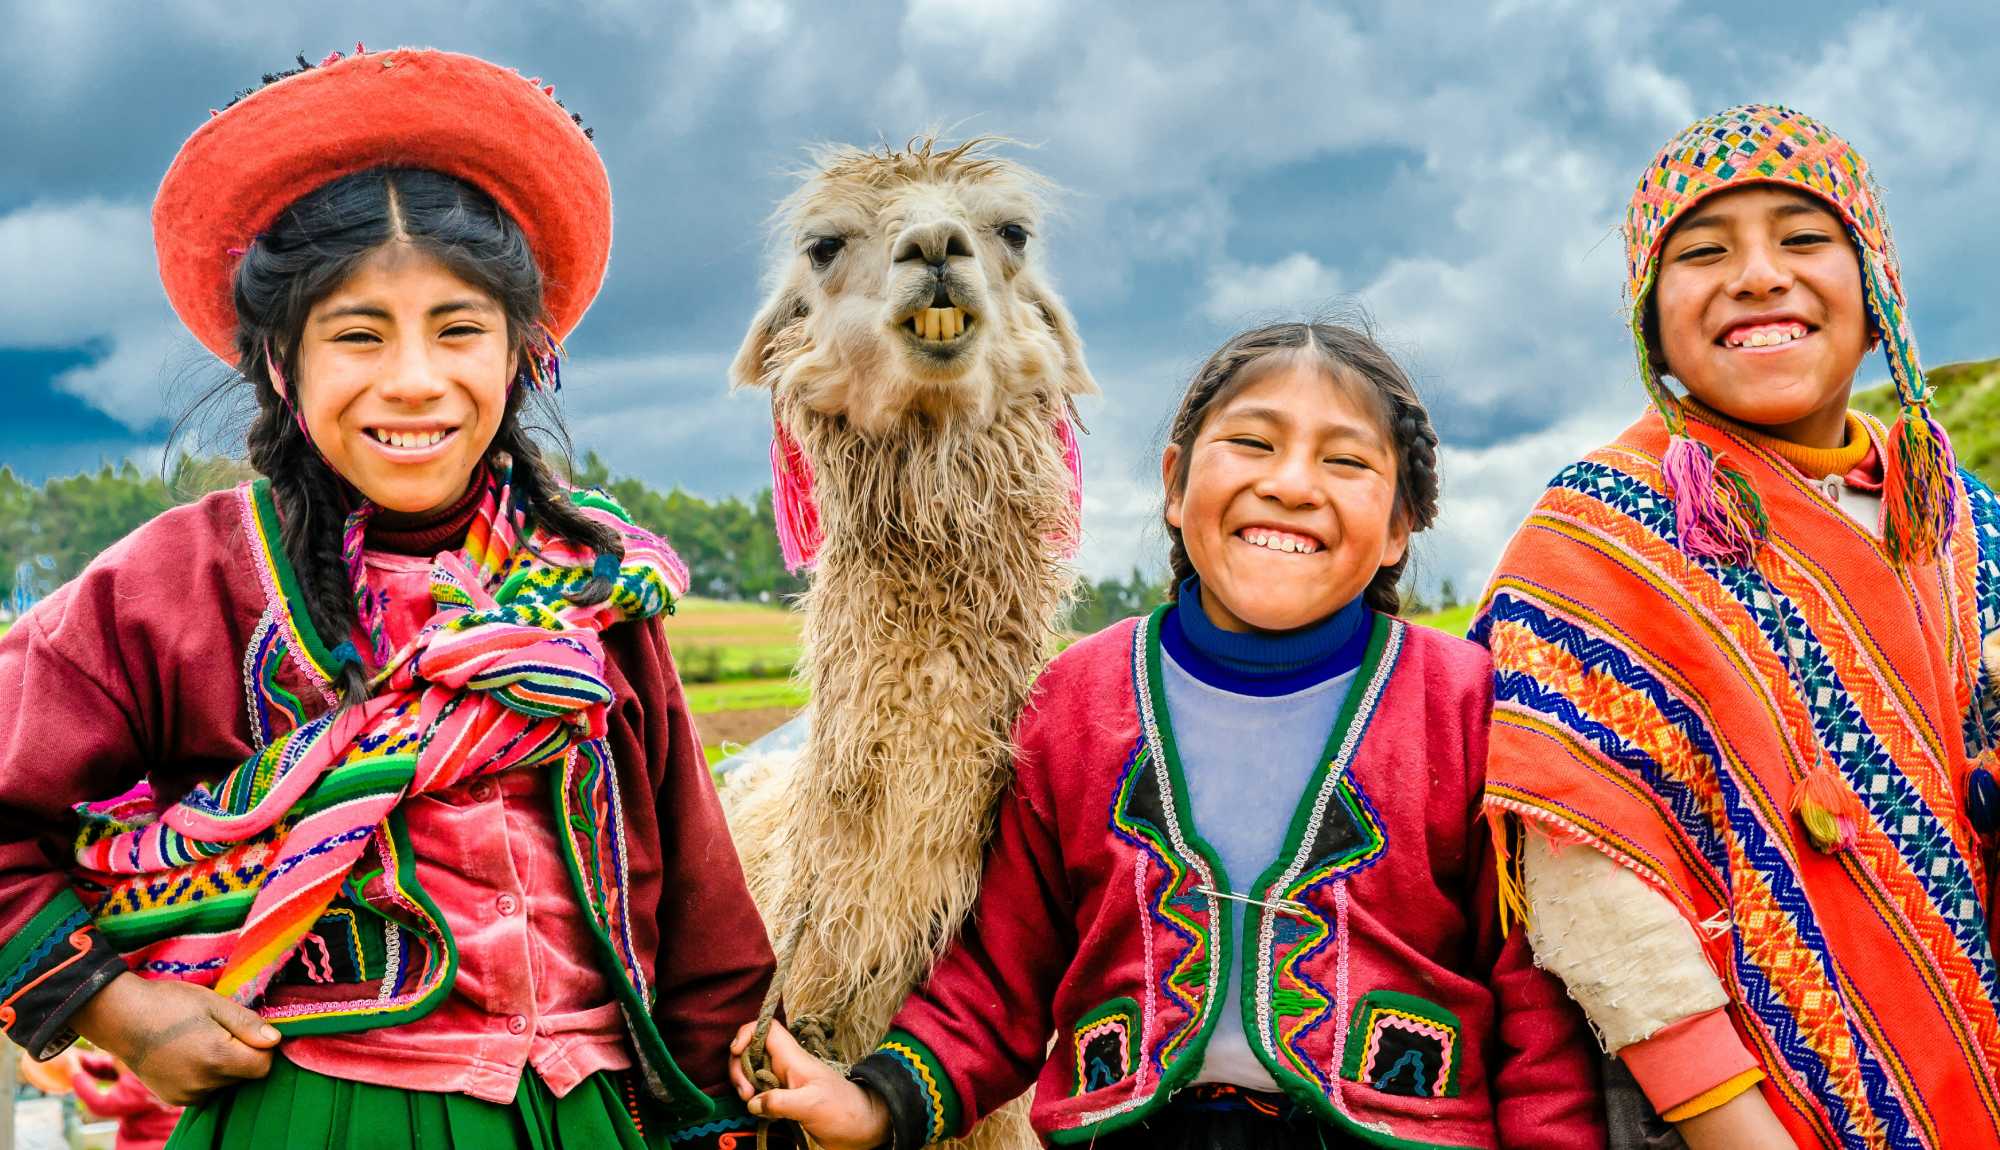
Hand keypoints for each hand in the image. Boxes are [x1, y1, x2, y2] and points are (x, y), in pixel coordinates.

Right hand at [68, 974, 278, 1106]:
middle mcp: (203, 1084)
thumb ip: (247, 1024)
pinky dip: (205, 1076)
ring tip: (199, 1041)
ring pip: (225, 1084)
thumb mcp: (213, 1003)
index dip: (262, 1047)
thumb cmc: (169, 1003)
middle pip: (244, 1076)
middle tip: (217, 1030)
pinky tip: (188, 1055)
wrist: (120, 1017)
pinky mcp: (174, 1098)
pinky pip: (205, 1090)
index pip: (263, 1066)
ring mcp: (186, 1095)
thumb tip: (275, 1040)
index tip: (245, 1029)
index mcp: (217, 1058)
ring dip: (223, 1067)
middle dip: (241, 1055)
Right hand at [730, 1020, 889, 1149]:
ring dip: (743, 1083)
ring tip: (750, 1102)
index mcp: (793, 1057)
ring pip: (752, 1070)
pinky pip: (759, 1090)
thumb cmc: (842, 1110)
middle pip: (751, 1050)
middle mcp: (786, 1065)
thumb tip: (752, 1102)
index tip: (737, 1051)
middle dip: (739, 1067)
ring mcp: (784, 1081)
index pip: (766, 1028)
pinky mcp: (784, 1098)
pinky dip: (752, 1098)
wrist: (860, 1127)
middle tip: (745, 1093)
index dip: (747, 1033)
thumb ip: (780, 1102)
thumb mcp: (811, 1105)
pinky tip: (756, 1109)